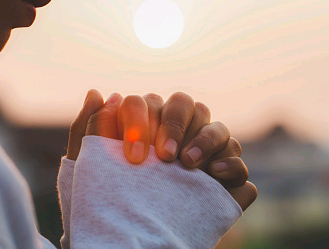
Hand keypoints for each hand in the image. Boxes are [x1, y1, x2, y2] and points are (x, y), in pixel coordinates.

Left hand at [67, 89, 256, 210]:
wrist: (128, 239)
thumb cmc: (107, 199)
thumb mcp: (90, 168)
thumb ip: (89, 129)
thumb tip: (98, 94)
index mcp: (148, 125)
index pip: (150, 103)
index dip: (143, 121)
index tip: (134, 156)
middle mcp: (178, 135)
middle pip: (187, 105)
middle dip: (176, 124)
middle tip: (163, 156)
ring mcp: (205, 156)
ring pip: (218, 127)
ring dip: (205, 139)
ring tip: (188, 165)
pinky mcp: (225, 182)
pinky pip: (239, 164)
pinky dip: (233, 164)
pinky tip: (216, 174)